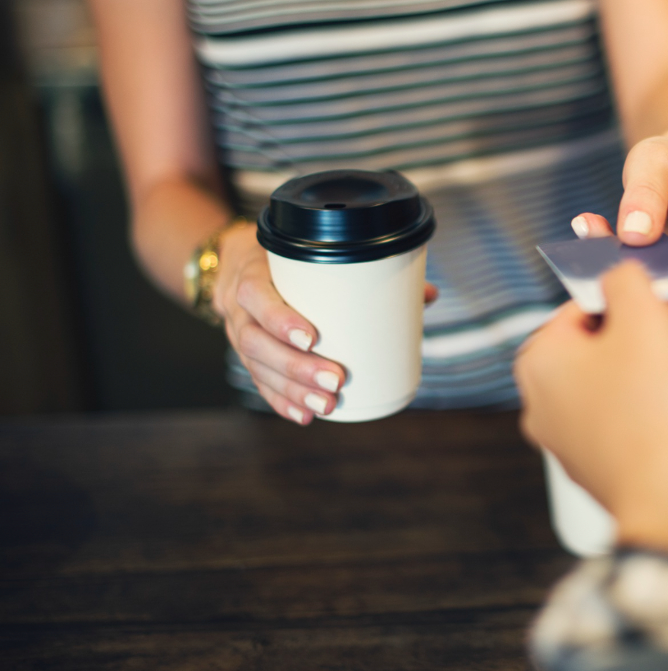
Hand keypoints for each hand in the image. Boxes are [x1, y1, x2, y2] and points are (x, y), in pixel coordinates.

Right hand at [213, 223, 437, 424]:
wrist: (239, 263)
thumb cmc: (288, 262)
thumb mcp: (312, 256)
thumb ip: (368, 271)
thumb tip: (427, 294)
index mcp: (253, 273)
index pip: (256, 295)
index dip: (279, 319)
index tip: (313, 338)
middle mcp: (240, 308)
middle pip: (255, 342)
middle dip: (296, 367)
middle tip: (335, 381)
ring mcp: (238, 333)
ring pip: (256, 367)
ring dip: (292, 390)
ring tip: (326, 404)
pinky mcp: (247, 356)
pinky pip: (258, 383)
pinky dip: (281, 401)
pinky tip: (304, 415)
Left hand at [514, 262, 667, 571]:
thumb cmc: (654, 411)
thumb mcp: (643, 314)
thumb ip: (626, 277)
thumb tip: (619, 273)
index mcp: (541, 362)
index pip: (585, 306)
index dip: (636, 302)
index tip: (667, 311)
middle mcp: (549, 403)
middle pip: (618, 346)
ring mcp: (579, 441)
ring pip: (643, 385)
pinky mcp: (614, 469)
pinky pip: (652, 425)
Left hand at [571, 135, 667, 290]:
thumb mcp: (653, 158)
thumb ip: (644, 192)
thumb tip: (636, 237)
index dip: (660, 265)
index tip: (621, 262)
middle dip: (647, 272)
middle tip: (603, 257)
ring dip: (643, 281)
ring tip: (609, 253)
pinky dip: (646, 286)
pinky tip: (623, 263)